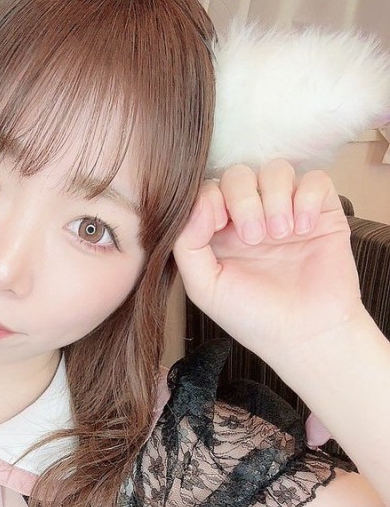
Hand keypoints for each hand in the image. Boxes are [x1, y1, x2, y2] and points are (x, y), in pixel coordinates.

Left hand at [173, 160, 365, 367]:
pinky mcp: (321, 213)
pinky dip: (306, 198)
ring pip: (277, 170)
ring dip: (274, 198)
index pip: (208, 190)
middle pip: (239, 174)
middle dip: (243, 200)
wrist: (306, 336)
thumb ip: (186, 245)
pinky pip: (315, 180)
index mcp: (219, 233)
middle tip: (254, 238)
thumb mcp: (204, 287)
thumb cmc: (254, 317)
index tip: (218, 228)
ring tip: (279, 235)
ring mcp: (286, 213)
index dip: (210, 200)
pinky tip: (303, 229)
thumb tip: (195, 204)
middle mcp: (251, 218)